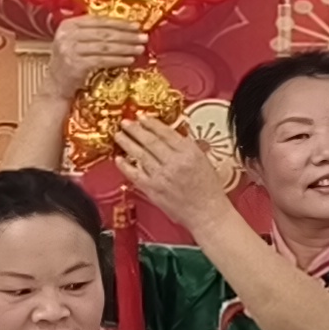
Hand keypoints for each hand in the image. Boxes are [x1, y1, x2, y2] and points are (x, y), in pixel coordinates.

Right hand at [40, 17, 144, 92]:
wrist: (56, 84)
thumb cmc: (72, 60)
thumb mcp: (77, 41)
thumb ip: (94, 32)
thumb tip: (128, 28)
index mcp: (68, 25)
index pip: (98, 20)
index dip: (119, 23)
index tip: (137, 25)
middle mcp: (67, 35)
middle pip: (103, 33)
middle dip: (127, 35)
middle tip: (144, 37)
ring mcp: (69, 50)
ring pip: (104, 47)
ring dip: (126, 48)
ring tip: (140, 49)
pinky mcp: (75, 64)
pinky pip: (102, 60)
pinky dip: (118, 60)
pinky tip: (130, 60)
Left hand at [111, 116, 232, 226]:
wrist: (207, 213)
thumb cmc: (209, 190)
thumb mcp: (205, 162)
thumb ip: (190, 148)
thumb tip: (175, 135)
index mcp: (190, 153)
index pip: (167, 133)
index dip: (152, 123)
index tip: (142, 116)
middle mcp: (175, 162)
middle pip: (150, 141)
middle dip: (135, 130)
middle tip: (125, 122)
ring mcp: (162, 176)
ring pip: (140, 155)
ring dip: (127, 143)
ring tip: (119, 135)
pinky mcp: (153, 189)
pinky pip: (135, 174)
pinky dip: (125, 166)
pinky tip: (119, 159)